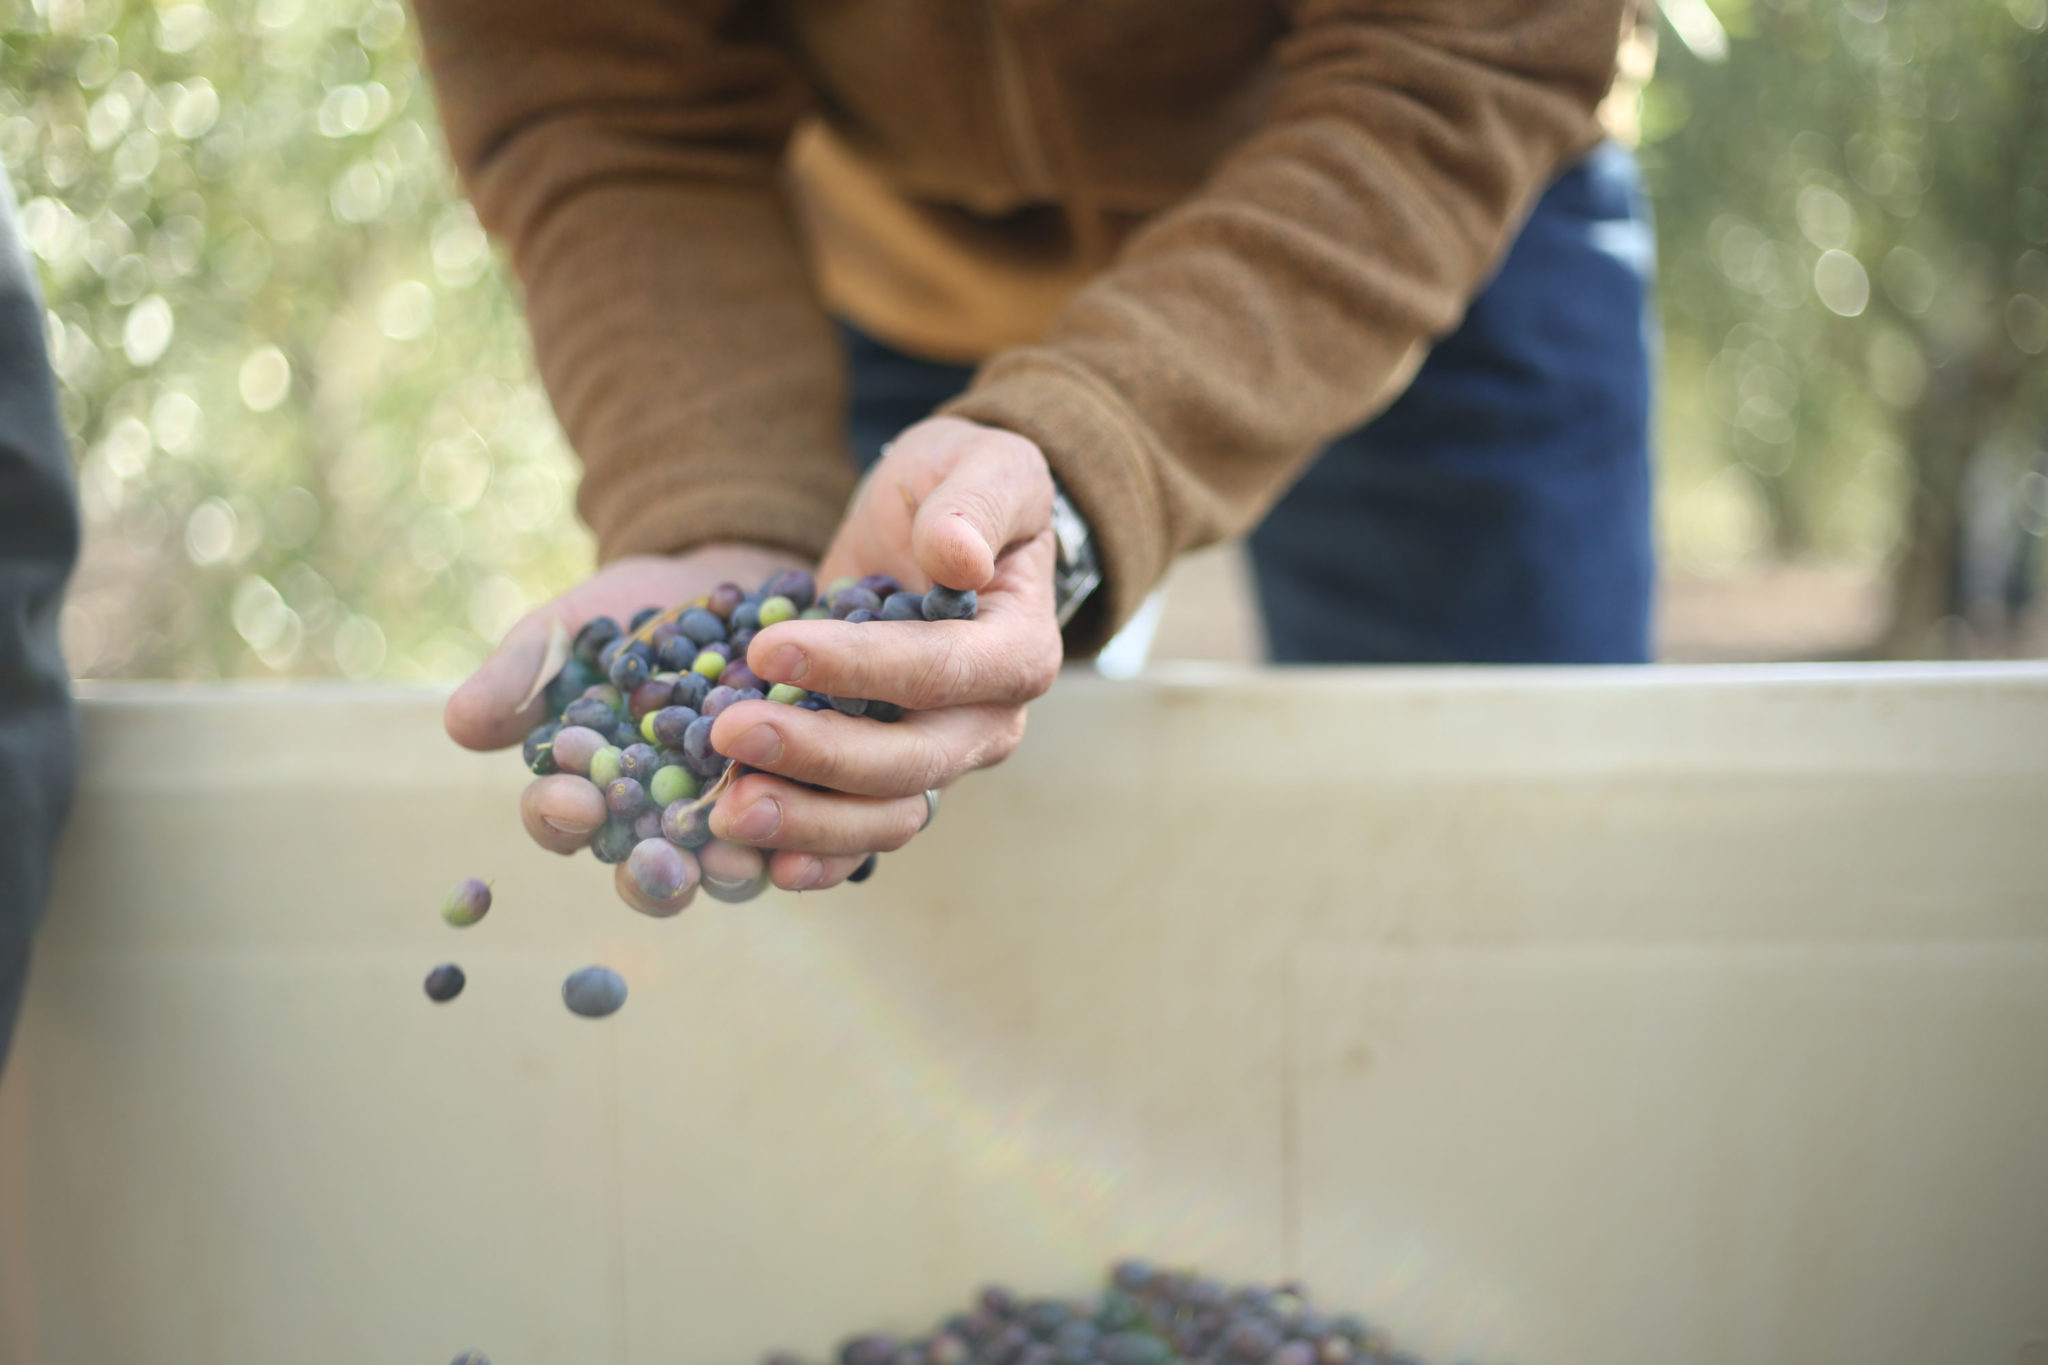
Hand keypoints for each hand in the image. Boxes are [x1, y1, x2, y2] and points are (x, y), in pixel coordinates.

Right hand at [445, 543, 818, 914]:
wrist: (723, 576)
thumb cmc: (624, 613)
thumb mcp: (565, 632)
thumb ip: (520, 677)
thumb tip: (459, 723)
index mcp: (592, 795)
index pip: (565, 823)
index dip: (562, 819)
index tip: (572, 800)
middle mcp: (661, 824)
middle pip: (649, 871)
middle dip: (652, 874)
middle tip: (661, 865)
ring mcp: (734, 816)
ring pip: (729, 865)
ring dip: (730, 870)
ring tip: (737, 858)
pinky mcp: (803, 799)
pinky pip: (806, 833)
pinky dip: (807, 839)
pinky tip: (813, 829)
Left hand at [706, 418, 1064, 885]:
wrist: (941, 530)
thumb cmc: (965, 490)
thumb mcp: (982, 465)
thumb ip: (974, 504)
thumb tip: (956, 559)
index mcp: (1018, 648)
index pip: (942, 670)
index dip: (860, 667)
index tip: (770, 648)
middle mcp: (987, 721)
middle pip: (911, 762)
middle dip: (818, 756)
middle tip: (730, 735)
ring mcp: (939, 759)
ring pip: (884, 815)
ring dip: (806, 821)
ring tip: (726, 811)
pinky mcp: (891, 778)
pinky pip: (859, 836)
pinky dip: (812, 857)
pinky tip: (754, 863)